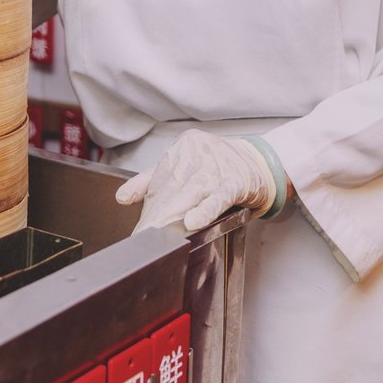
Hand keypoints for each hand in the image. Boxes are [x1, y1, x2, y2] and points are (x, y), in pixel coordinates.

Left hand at [115, 130, 277, 232]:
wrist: (260, 162)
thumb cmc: (220, 167)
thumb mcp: (185, 166)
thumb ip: (151, 181)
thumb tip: (122, 197)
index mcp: (183, 148)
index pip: (160, 178)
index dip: (149, 205)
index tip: (140, 229)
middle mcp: (199, 153)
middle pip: (173, 186)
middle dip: (157, 214)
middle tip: (145, 235)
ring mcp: (218, 166)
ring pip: (192, 191)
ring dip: (174, 213)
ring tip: (159, 231)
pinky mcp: (237, 181)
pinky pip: (219, 196)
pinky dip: (205, 209)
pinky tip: (193, 221)